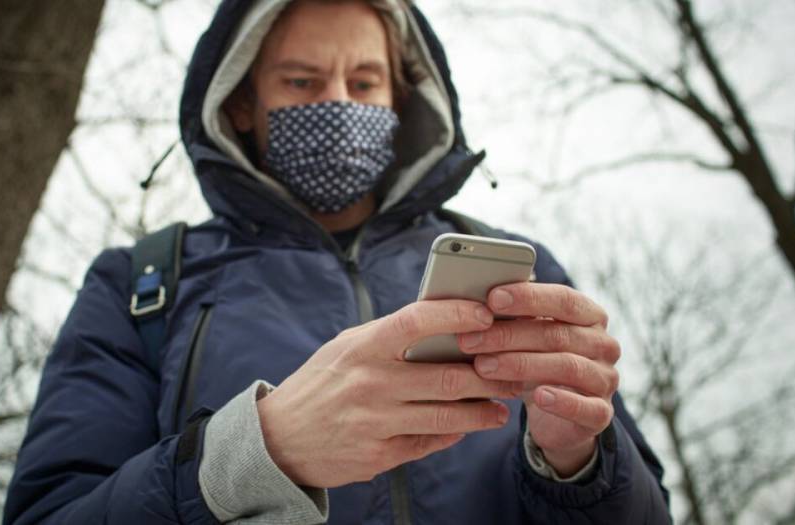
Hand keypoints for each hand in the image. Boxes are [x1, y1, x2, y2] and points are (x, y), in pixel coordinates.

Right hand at [257, 300, 519, 487]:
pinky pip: (429, 442)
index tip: (487, 314)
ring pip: (447, 415)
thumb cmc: (322, 383)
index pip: (417, 321)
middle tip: (515, 371)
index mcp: (363, 347)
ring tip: (501, 407)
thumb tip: (445, 322)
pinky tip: (468, 426)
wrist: (279, 438)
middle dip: (490, 375)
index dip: (457, 314)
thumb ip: (391, 336)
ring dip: (483, 411)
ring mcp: (375, 422)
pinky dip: (453, 433)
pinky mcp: (379, 455)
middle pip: (447, 376)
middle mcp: (370, 383)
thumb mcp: (347, 347)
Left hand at [457, 282, 619, 476]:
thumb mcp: (526, 339)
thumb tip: (474, 300)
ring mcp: (606, 378)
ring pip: (567, 366)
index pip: (563, 299)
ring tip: (483, 367)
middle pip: (557, 334)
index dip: (528, 298)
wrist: (557, 418)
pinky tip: (537, 397)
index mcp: (589, 316)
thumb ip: (514, 318)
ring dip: (521, 365)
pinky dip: (561, 401)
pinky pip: (586, 407)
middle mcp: (604, 344)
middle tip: (470, 340)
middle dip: (509, 336)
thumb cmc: (537, 364)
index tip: (492, 298)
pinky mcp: (602, 412)